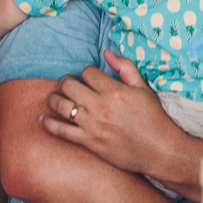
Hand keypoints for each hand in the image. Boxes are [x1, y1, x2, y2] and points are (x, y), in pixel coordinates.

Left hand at [41, 48, 184, 175]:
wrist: (160, 150)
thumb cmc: (153, 118)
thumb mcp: (144, 88)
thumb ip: (125, 67)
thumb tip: (107, 53)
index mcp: (114, 90)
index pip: (87, 72)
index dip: (86, 73)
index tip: (89, 79)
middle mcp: (101, 106)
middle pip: (69, 85)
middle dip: (65, 82)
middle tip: (67, 85)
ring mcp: (93, 125)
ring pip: (61, 105)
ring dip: (53, 99)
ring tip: (54, 98)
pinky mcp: (89, 142)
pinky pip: (62, 131)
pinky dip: (48, 124)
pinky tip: (42, 119)